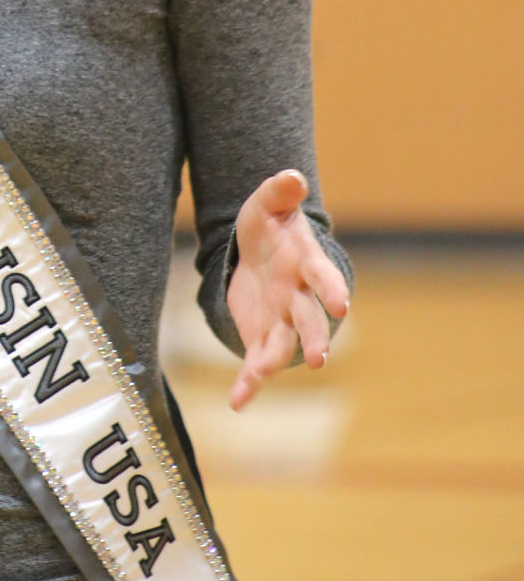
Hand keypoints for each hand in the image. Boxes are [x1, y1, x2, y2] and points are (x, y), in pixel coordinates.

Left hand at [225, 169, 349, 410]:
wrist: (258, 249)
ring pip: (284, 345)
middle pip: (310, 320)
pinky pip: (256, 362)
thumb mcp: (269, 202)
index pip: (323, 276)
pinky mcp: (261, 335)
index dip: (332, 287)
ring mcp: (282, 319)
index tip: (341, 302)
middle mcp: (299, 297)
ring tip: (262, 374)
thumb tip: (292, 177)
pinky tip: (238, 402)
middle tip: (319, 357)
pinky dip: (248, 383)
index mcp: (305, 263)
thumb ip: (280, 191)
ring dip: (277, 361)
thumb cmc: (269, 223)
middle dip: (315, 337)